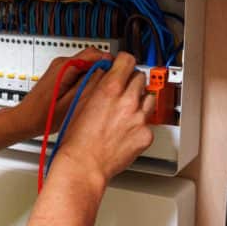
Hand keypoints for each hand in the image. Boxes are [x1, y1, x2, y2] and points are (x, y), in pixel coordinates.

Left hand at [11, 47, 111, 137]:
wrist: (25, 119)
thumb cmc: (42, 116)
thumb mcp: (71, 105)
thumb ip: (88, 87)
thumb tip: (106, 74)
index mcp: (65, 68)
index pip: (95, 54)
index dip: (111, 63)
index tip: (120, 73)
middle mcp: (62, 63)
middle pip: (92, 55)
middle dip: (106, 67)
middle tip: (116, 83)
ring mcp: (61, 67)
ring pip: (88, 62)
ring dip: (98, 72)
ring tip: (105, 89)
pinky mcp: (61, 73)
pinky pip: (81, 69)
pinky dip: (89, 77)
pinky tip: (92, 91)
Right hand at [49, 52, 154, 186]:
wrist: (84, 165)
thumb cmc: (77, 139)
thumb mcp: (79, 102)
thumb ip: (95, 82)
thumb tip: (103, 72)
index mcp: (110, 89)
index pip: (127, 60)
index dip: (123, 61)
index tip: (123, 65)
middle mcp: (128, 101)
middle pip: (140, 77)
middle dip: (131, 81)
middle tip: (123, 90)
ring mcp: (139, 118)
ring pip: (149, 98)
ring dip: (139, 101)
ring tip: (126, 111)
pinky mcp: (146, 134)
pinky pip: (148, 122)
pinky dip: (139, 123)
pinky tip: (126, 130)